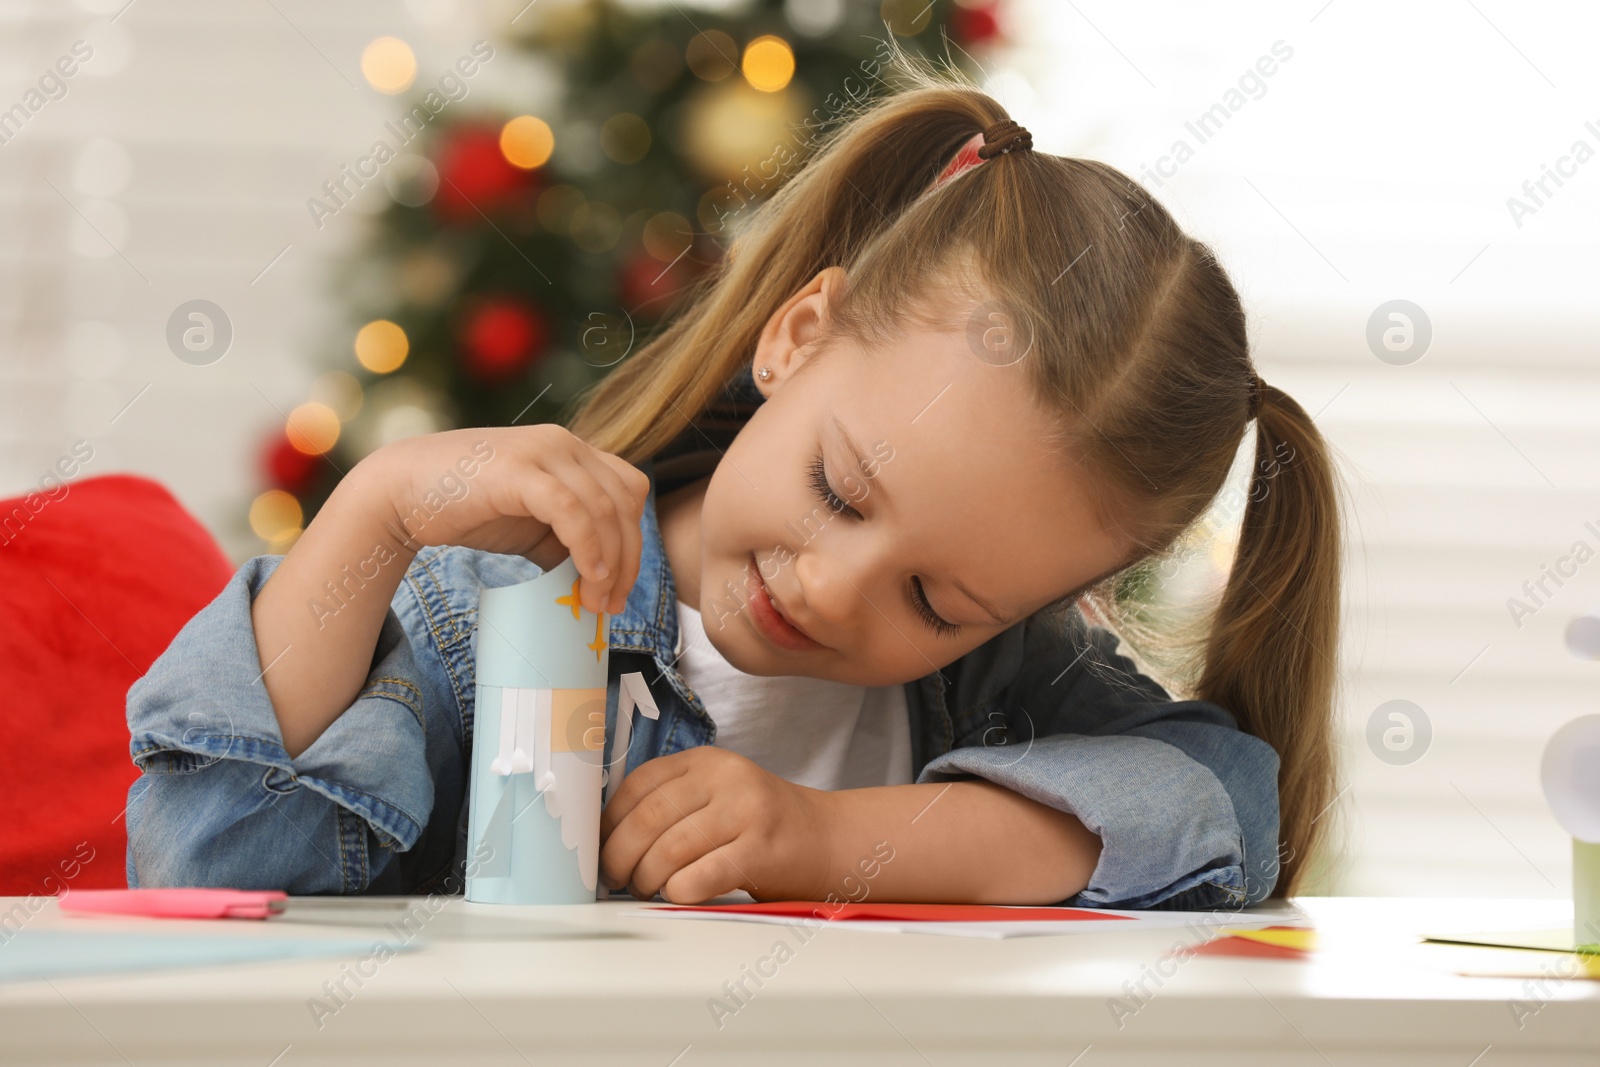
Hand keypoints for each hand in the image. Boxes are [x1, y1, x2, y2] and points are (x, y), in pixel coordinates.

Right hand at [361, 423, 648, 614]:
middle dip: (628, 558)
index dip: (634, 541)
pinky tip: (588, 576)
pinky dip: (588, 546)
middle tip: (611, 604)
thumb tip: (601, 578)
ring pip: (604, 508)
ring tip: (595, 601)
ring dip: (609, 562)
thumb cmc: (466, 508)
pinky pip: (572, 510)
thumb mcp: (531, 525)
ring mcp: (543, 451)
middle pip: (625, 501)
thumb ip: (567, 540)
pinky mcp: (519, 470)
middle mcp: (563, 443)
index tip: (619, 588)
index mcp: (571, 450)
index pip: (628, 491)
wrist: (400, 492)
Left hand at [599, 747, 835, 903]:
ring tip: (645, 888)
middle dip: (619, 856)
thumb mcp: (717, 795)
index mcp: (707, 761)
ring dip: (646, 878)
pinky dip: (677, 892)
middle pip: (648, 818)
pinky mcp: (760, 849)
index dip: (609, 821)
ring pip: (668, 849)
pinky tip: (679, 894)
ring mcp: (745, 811)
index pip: (638, 784)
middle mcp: (725, 778)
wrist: (828, 840)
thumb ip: (673, 803)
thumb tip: (606, 837)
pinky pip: (697, 877)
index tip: (599, 847)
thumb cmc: (761, 826)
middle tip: (614, 878)